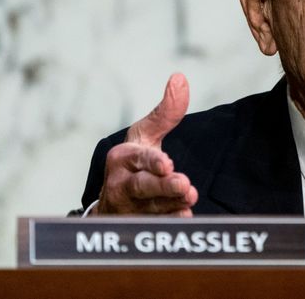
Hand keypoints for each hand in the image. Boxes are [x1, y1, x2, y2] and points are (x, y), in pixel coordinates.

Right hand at [95, 73, 197, 215]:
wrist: (113, 201)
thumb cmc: (134, 160)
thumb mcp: (146, 134)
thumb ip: (166, 112)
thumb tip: (180, 78)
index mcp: (122, 157)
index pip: (138, 158)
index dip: (152, 162)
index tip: (168, 164)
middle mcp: (121, 184)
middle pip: (142, 187)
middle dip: (163, 187)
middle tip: (185, 184)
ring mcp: (129, 208)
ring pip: (150, 208)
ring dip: (172, 205)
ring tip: (190, 198)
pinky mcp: (138, 226)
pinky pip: (153, 226)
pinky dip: (168, 222)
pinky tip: (185, 217)